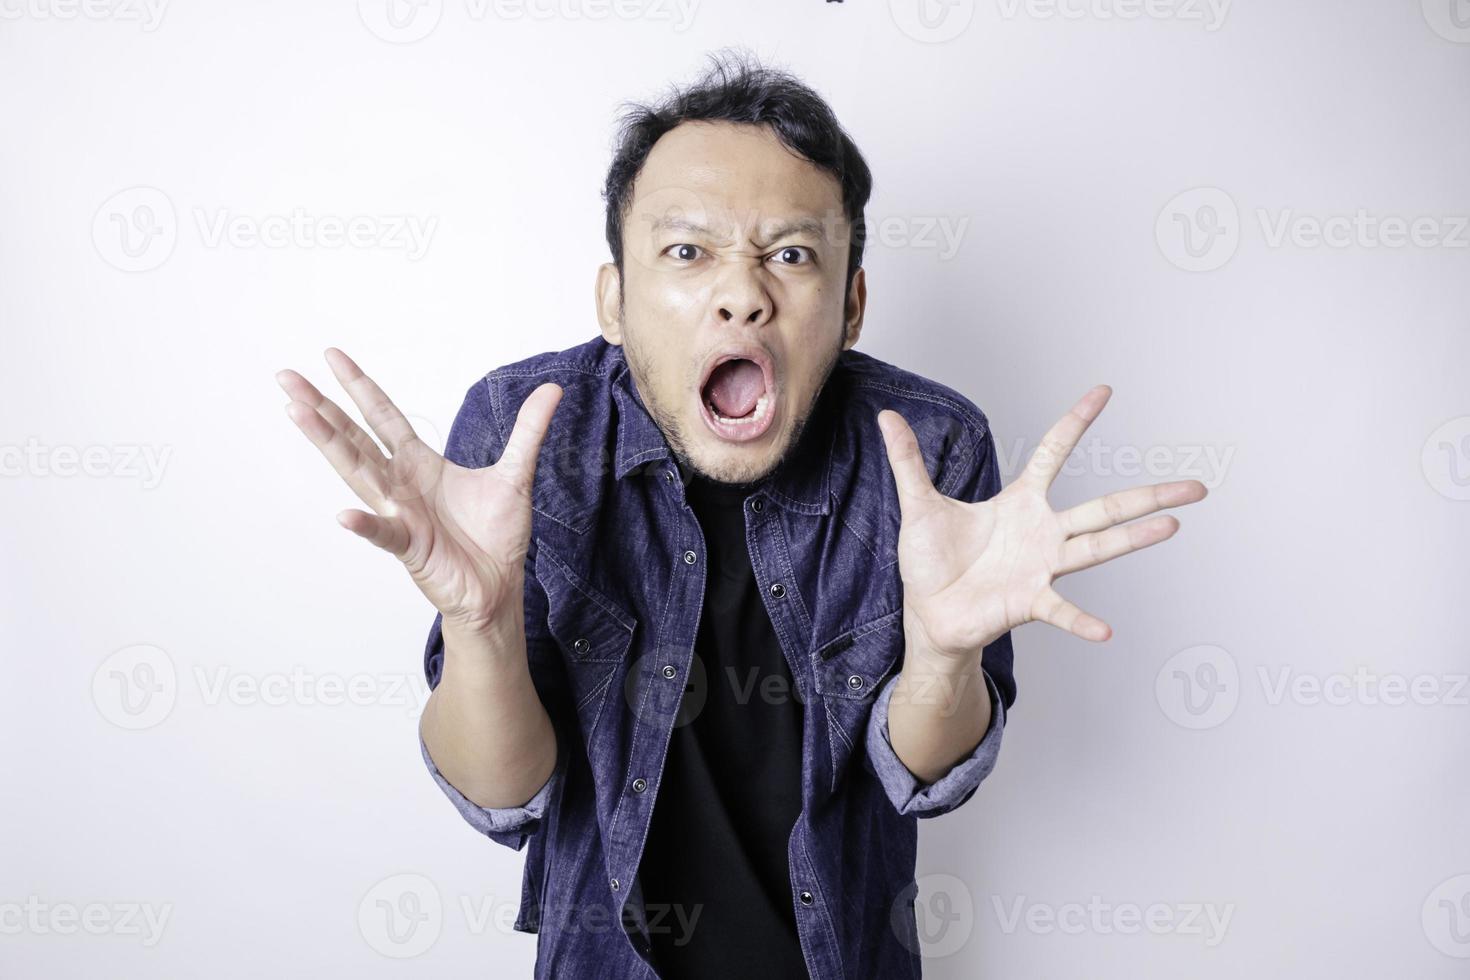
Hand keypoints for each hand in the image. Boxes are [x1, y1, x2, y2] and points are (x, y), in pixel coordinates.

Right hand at [277, 349, 561, 635]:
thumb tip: (553, 389)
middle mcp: (400, 485)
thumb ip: (528, 431)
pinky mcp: (410, 547)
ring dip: (327, 445)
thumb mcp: (516, 474)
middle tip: (286, 377)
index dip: (359, 386)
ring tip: (297, 414)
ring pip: (357, 474)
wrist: (497, 586)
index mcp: (419, 464)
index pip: (382, 416)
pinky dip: (366, 525)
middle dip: (321, 407)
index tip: (332, 356)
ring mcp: (400, 514)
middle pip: (353, 438)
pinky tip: (344, 515)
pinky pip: (384, 534)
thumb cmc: (495, 536)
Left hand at [877, 385, 1206, 660]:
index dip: (1078, 421)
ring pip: (1097, 549)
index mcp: (1020, 503)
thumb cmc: (931, 562)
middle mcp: (1042, 532)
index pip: (1056, 452)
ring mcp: (1042, 568)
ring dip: (1134, 539)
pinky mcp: (1029, 602)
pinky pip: (1060, 610)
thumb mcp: (918, 505)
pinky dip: (1081, 621)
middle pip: (1104, 507)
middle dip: (1149, 495)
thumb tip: (886, 417)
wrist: (929, 614)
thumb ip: (909, 461)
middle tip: (1195, 486)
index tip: (1105, 391)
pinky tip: (1105, 630)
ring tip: (1172, 527)